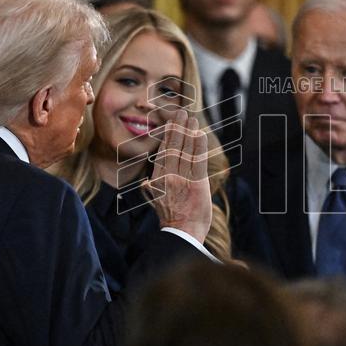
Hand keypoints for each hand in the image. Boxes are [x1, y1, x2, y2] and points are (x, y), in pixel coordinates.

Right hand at [144, 109, 211, 243]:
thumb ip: (151, 190)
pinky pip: (198, 162)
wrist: (182, 233)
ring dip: (188, 132)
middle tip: (181, 112)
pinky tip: (200, 134)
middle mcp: (168, 177)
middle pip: (173, 147)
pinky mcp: (196, 185)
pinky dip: (198, 147)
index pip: (163, 152)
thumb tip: (146, 183)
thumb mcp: (156, 203)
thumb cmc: (172, 219)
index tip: (172, 122)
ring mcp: (182, 180)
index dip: (168, 135)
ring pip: (185, 151)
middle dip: (177, 127)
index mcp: (157, 179)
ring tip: (191, 118)